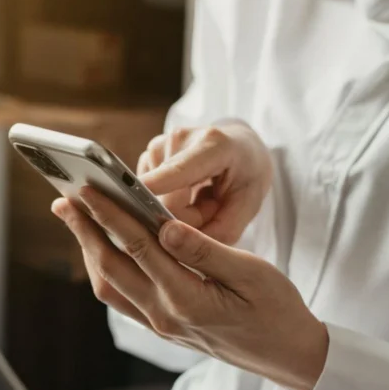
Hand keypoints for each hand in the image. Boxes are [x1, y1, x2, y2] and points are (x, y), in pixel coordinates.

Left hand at [52, 187, 327, 389]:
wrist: (288, 357)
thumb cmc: (278, 311)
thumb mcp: (252, 273)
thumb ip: (206, 250)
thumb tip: (167, 226)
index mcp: (188, 299)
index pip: (138, 247)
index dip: (110, 215)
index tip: (89, 189)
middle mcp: (165, 316)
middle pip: (111, 267)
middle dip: (85, 230)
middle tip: (64, 199)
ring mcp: (161, 326)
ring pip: (110, 286)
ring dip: (89, 251)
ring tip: (76, 219)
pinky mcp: (163, 328)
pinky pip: (122, 298)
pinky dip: (107, 270)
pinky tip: (103, 248)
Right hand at [137, 121, 272, 245]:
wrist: (240, 148)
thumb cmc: (247, 176)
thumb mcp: (248, 208)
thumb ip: (218, 232)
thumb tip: (179, 250)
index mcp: (214, 146)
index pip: (181, 170)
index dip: (159, 182)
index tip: (140, 195)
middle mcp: (180, 139)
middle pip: (166, 199)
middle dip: (186, 218)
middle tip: (212, 209)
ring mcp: (159, 145)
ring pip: (156, 201)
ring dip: (179, 212)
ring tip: (203, 199)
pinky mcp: (147, 155)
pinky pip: (151, 197)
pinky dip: (170, 204)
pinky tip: (188, 194)